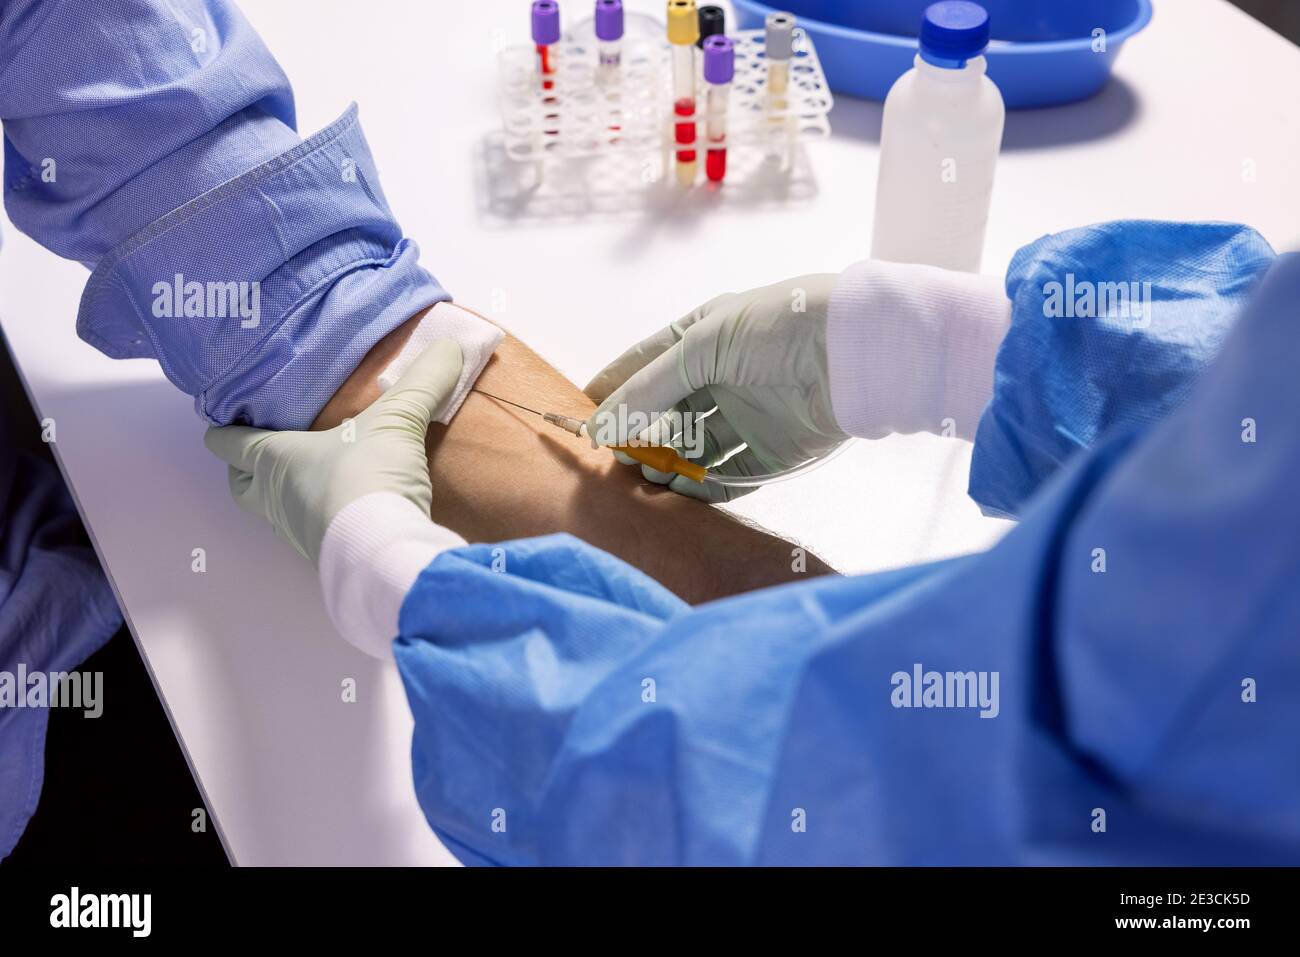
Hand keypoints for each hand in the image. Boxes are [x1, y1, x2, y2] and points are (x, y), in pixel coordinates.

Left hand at [204, 339, 462, 563]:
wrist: (384, 549)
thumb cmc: (368, 475)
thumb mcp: (398, 419)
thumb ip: (423, 381)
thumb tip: (454, 345)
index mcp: (274, 459)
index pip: (228, 443)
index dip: (220, 430)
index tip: (217, 419)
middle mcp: (275, 498)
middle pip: (239, 485)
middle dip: (244, 470)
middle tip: (260, 454)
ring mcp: (296, 532)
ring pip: (273, 513)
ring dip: (282, 498)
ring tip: (307, 479)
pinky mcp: (324, 556)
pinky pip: (309, 533)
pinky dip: (317, 520)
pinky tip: (341, 509)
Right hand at [584, 275, 848, 501]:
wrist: (855, 353)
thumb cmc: (775, 330)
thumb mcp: (701, 347)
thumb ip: (649, 390)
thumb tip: (602, 428)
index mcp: (703, 336)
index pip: (644, 364)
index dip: (613, 388)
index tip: (581, 416)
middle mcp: (722, 376)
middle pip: (666, 412)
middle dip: (638, 435)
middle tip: (612, 459)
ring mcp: (747, 414)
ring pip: (693, 447)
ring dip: (667, 463)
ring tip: (645, 477)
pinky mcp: (773, 451)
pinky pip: (728, 475)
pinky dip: (701, 487)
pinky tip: (676, 494)